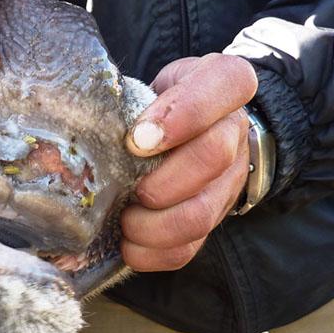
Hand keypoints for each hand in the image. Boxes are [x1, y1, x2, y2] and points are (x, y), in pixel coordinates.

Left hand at [121, 54, 257, 271]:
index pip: (227, 84)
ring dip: (153, 225)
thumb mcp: (153, 79)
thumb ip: (138, 94)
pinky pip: (188, 248)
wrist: (186, 131)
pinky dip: (153, 253)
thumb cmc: (160, 101)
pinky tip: (129, 243)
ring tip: (125, 218)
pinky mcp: (212, 218)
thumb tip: (98, 127)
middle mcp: (235, 131)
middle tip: (130, 187)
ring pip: (200, 213)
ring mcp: (229, 179)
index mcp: (226, 82)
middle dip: (161, 181)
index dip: (183, 115)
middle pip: (213, 159)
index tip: (137, 139)